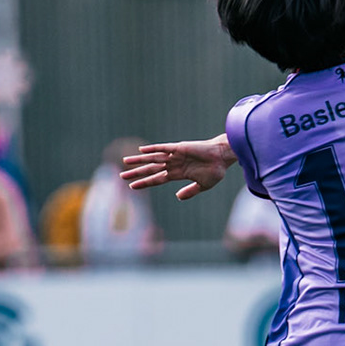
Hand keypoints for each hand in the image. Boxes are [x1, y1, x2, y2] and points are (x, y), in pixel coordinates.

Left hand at [121, 135, 236, 200]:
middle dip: (136, 173)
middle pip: (151, 169)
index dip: (145, 183)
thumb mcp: (202, 186)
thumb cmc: (215, 171)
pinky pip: (163, 148)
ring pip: (153, 158)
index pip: (157, 179)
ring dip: (139, 160)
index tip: (132, 187)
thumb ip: (190, 191)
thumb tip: (178, 197)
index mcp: (178, 173)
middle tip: (121, 176)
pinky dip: (153, 149)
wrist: (223, 158)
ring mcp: (175, 155)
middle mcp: (173, 164)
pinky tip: (142, 150)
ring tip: (125, 162)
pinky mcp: (179, 148)